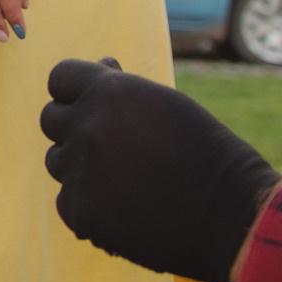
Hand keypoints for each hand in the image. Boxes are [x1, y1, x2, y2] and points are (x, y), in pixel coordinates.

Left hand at [40, 58, 281, 281]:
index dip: (74, 91)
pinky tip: (125, 209)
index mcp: (109, 91)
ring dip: (81, 166)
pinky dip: (89, 204)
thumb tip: (101, 66)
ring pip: (57, 161)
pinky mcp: (79, 210)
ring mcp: (80, 169)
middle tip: (112, 146)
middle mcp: (87, 126)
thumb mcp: (166, 104)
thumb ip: (122, 88)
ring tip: (125, 180)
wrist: (230, 215)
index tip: (91, 104)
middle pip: (51, 119)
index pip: (60, 78)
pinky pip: (68, 200)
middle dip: (74, 128)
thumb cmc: (206, 154)